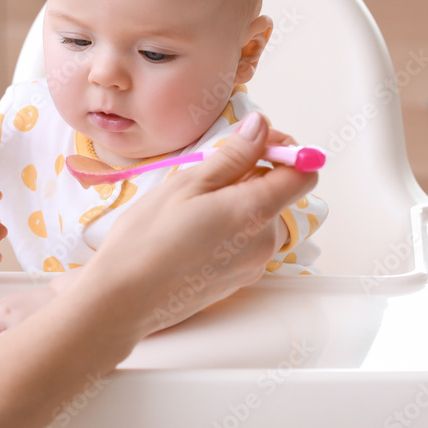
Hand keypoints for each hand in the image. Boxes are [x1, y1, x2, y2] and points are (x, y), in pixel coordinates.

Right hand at [84, 112, 317, 335]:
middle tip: (207, 172)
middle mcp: (264, 242)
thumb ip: (234, 155)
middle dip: (253, 175)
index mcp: (254, 212)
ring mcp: (253, 264)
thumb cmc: (147, 238)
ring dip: (238, 202)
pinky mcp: (238, 280)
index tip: (256, 143)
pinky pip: (247, 241)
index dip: (286, 151)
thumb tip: (262, 128)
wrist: (123, 299)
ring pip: (260, 217)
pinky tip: (193, 230)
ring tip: (193, 205)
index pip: (304, 174)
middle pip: (279, 194)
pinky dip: (230, 227)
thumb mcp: (188, 183)